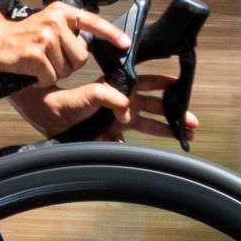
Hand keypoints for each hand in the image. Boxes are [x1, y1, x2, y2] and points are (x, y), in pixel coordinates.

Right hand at [0, 0, 125, 86]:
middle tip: (48, 59)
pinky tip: (30, 71)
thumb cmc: (21, 39)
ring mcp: (45, 37)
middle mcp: (54, 20)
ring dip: (53, 72)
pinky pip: (52, 76)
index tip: (126, 44)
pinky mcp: (35, 54)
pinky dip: (41, 79)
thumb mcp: (47, 25)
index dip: (111, 34)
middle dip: (68, 65)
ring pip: (68, 69)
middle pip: (82, 56)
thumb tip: (86, 47)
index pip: (92, 21)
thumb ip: (68, 32)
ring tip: (37, 63)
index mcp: (60, 11)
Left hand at [10, 75, 198, 143]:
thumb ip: (106, 96)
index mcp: (120, 89)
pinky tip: (156, 156)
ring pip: (149, 125)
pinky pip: (131, 143)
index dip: (165, 85)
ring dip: (167, 130)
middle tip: (193, 122)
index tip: (181, 86)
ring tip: (186, 136)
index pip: (148, 84)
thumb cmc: (64, 101)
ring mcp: (118, 121)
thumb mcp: (87, 95)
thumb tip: (125, 107)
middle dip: (175, 114)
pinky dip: (142, 149)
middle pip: (155, 108)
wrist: (46, 118)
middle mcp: (123, 104)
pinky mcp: (111, 136)